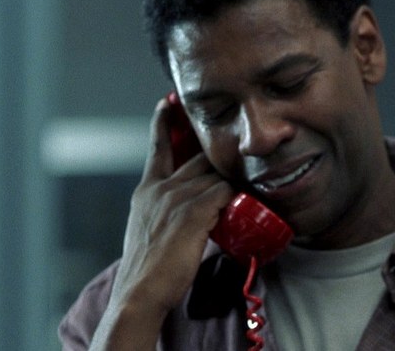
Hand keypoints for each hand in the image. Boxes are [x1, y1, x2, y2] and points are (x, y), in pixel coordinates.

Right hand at [89, 97, 234, 349]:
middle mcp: (161, 188)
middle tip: (232, 135)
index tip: (167, 102)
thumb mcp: (146, 231)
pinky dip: (239, 194)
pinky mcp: (194, 212)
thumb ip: (162, 215)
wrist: (140, 291)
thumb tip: (180, 218)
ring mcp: (177, 198)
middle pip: (197, 156)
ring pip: (215, 173)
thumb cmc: (146, 270)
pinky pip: (225, 191)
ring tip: (254, 174)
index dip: (162, 123)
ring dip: (234, 176)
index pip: (156, 148)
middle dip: (213, 146)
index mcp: (146, 191)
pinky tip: (252, 198)